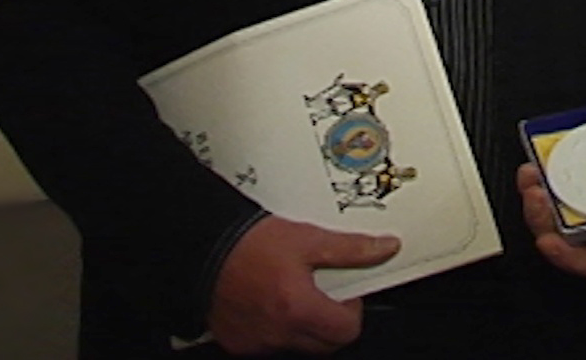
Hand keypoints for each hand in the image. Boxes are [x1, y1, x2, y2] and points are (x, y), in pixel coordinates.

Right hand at [207, 215, 399, 354]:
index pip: (347, 331)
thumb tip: (384, 248)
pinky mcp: (237, 343)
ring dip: (303, 326)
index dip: (352, 310)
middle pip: (325, 344)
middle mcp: (278, 333)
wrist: (200, 247)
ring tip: (293, 292)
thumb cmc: (248, 243)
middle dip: (331, 321)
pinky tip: (269, 301)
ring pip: (297, 346)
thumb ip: (350, 249)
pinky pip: (268, 344)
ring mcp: (256, 342)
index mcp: (299, 309)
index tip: (344, 291)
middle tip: (322, 292)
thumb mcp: (307, 238)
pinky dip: (275, 328)